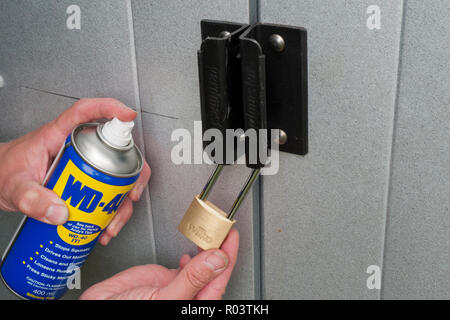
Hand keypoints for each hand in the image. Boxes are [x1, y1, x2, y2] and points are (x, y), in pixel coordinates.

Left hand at [0, 98, 150, 244]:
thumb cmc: (6, 172)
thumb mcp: (14, 187)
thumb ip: (32, 200)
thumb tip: (59, 212)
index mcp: (59, 135)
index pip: (86, 112)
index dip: (109, 109)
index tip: (127, 115)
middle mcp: (78, 146)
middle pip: (116, 150)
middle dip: (131, 175)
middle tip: (129, 194)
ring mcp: (86, 163)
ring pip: (118, 175)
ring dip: (122, 201)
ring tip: (112, 222)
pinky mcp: (88, 180)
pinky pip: (109, 192)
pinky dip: (112, 210)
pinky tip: (105, 225)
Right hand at [80, 229, 238, 299]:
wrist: (99, 308)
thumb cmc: (125, 313)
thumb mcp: (164, 297)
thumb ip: (191, 279)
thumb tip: (217, 260)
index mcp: (194, 304)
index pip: (219, 277)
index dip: (228, 255)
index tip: (231, 235)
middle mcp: (189, 295)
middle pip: (213, 270)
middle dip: (221, 249)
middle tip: (223, 228)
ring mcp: (177, 286)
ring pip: (200, 266)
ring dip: (208, 250)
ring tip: (213, 234)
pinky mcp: (164, 278)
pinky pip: (185, 266)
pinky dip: (192, 256)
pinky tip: (194, 251)